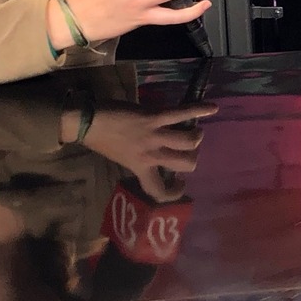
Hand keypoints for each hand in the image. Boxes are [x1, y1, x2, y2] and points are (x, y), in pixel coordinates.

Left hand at [72, 104, 214, 198]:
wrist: (87, 122)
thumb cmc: (101, 140)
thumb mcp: (121, 158)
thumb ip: (139, 160)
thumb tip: (155, 158)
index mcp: (140, 167)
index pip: (159, 191)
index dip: (174, 193)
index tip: (180, 185)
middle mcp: (151, 155)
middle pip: (186, 163)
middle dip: (192, 158)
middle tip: (188, 150)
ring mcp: (154, 136)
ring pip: (189, 141)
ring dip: (196, 136)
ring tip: (195, 131)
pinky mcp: (154, 117)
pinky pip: (181, 114)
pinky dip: (199, 109)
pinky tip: (213, 108)